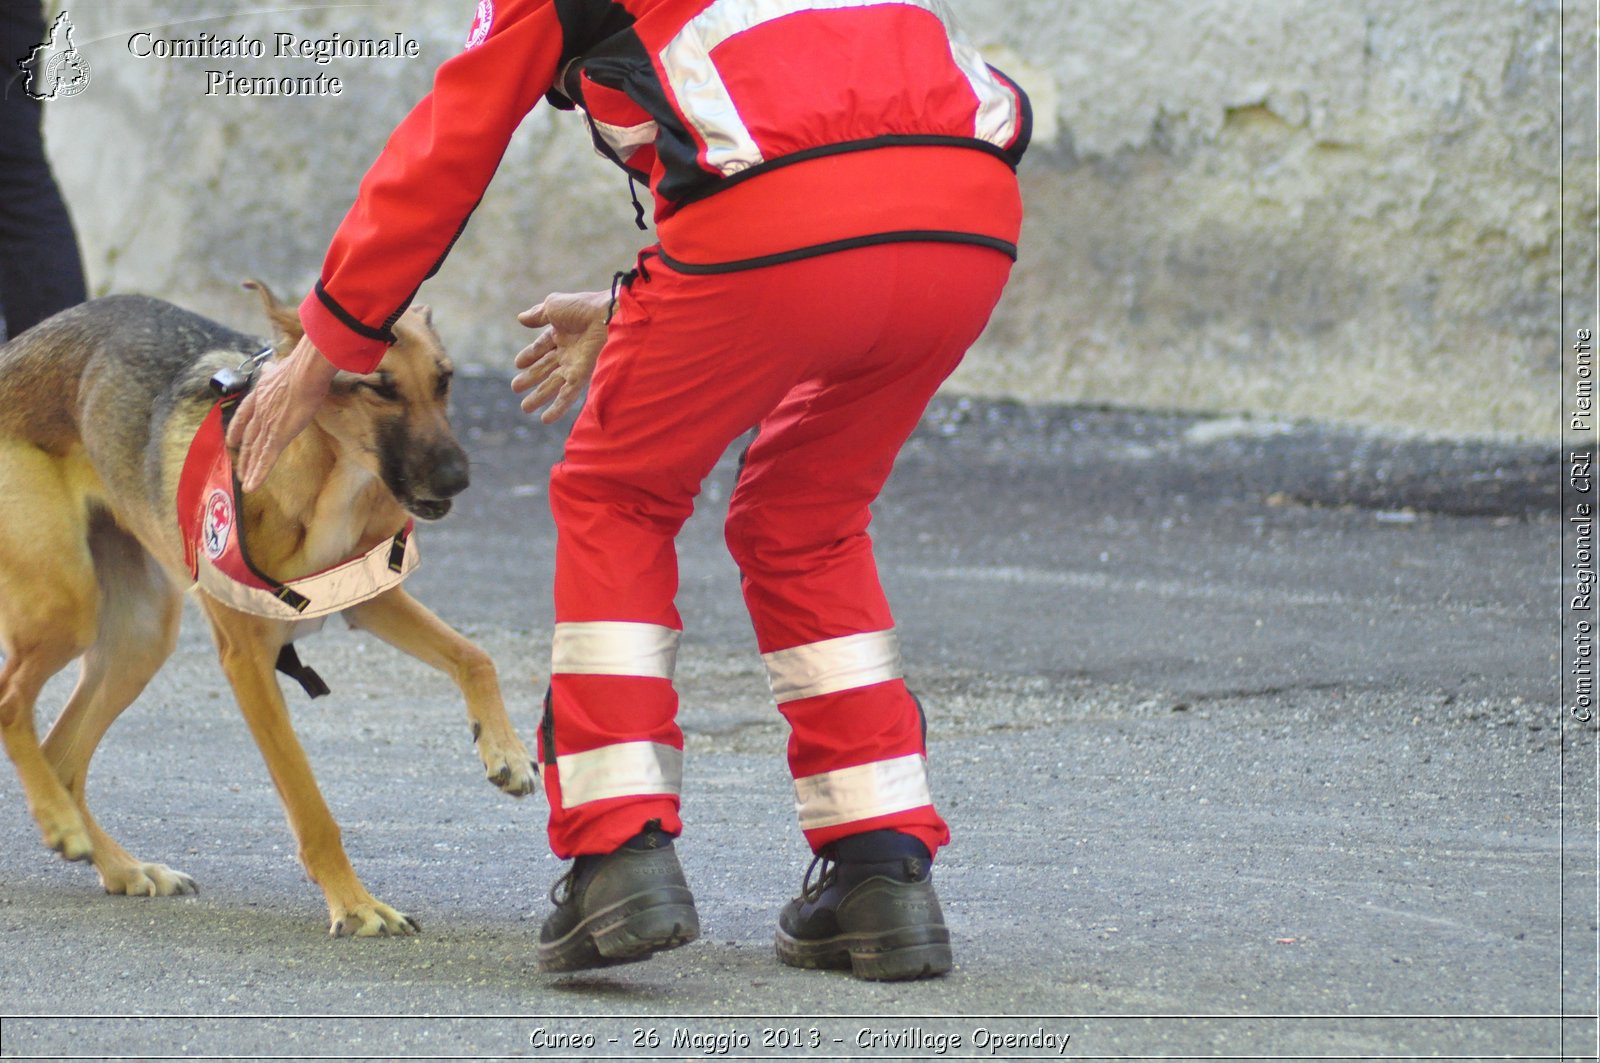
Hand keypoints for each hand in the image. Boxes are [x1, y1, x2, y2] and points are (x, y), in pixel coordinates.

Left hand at [226, 333, 340, 491]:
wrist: (303, 373)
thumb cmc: (298, 369)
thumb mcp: (280, 368)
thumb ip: (274, 372)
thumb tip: (270, 366)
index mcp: (259, 396)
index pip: (243, 416)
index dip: (236, 430)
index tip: (232, 440)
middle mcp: (259, 413)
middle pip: (248, 438)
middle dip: (244, 455)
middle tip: (239, 469)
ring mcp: (267, 425)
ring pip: (255, 451)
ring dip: (250, 468)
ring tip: (245, 481)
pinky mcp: (278, 436)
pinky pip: (266, 459)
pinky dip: (259, 473)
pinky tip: (252, 485)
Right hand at [511, 290, 610, 423]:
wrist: (606, 316)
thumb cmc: (582, 308)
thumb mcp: (553, 306)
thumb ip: (537, 314)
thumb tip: (520, 318)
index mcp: (561, 333)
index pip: (541, 347)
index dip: (530, 355)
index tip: (518, 364)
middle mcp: (568, 351)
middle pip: (545, 368)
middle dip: (530, 379)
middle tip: (515, 387)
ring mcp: (574, 365)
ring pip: (553, 385)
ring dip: (539, 396)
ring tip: (525, 408)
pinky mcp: (581, 376)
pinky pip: (567, 395)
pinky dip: (557, 407)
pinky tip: (545, 419)